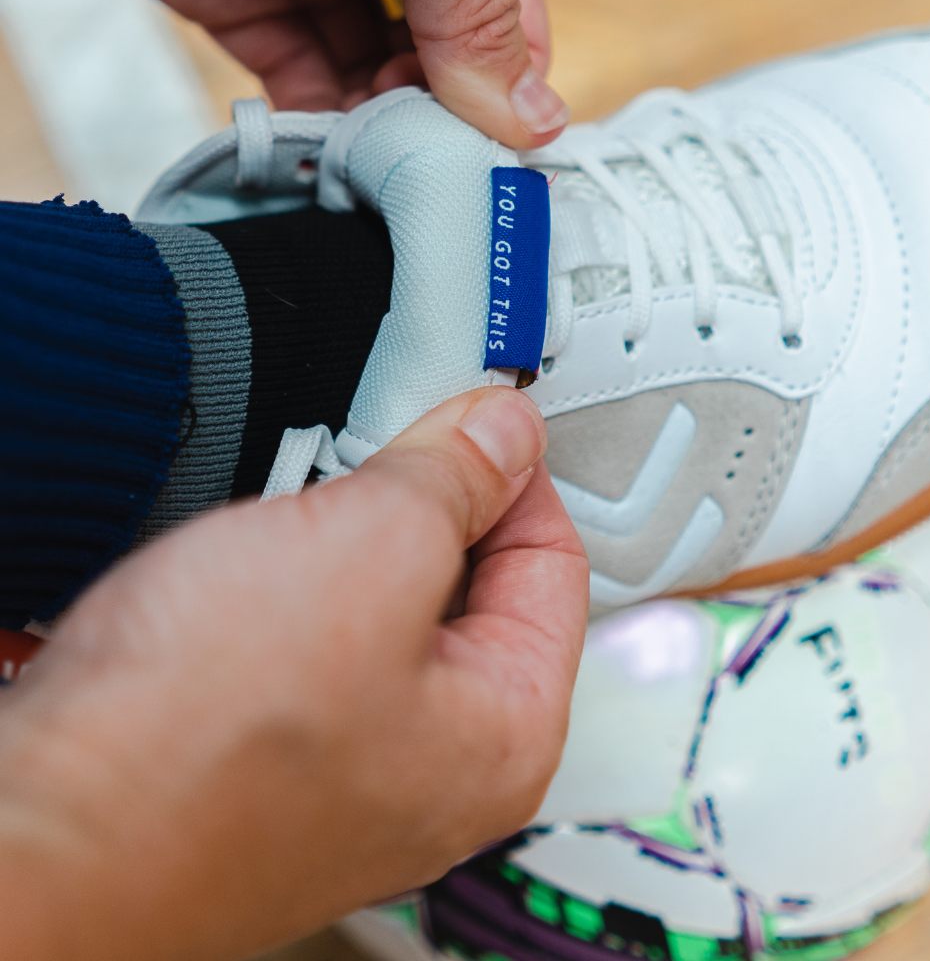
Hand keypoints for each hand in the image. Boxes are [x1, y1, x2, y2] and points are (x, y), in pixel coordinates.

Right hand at [0, 387, 588, 960]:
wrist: (39, 835)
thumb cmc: (197, 742)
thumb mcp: (369, 552)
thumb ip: (456, 480)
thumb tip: (506, 432)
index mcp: (506, 733)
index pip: (556, 563)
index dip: (517, 471)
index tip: (472, 416)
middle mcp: (440, 766)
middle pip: (471, 587)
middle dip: (423, 506)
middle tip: (371, 456)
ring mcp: (354, 766)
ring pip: (383, 608)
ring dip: (343, 541)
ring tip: (292, 514)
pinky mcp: (273, 754)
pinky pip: (312, 641)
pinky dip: (290, 586)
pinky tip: (244, 569)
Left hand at [30, 0, 569, 147]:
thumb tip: (524, 113)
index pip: (510, 12)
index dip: (512, 86)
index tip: (497, 154)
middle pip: (443, 58)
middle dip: (442, 115)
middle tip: (428, 162)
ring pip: (371, 80)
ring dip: (381, 131)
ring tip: (378, 164)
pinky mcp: (240, 4)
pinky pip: (297, 83)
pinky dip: (316, 127)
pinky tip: (328, 157)